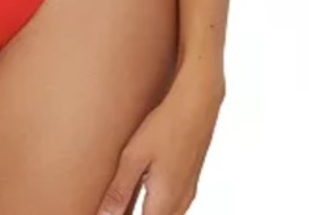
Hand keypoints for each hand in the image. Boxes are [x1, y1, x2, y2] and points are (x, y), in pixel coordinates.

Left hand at [97, 68, 224, 214]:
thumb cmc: (166, 125)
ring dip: (147, 213)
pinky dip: (157, 208)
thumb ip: (119, 190)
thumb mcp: (134, 156)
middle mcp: (181, 203)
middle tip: (115, 208)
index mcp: (165, 202)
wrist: (198, 103)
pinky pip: (173, 207)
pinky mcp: (190, 181)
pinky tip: (144, 192)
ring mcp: (188, 192)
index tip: (110, 213)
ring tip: (126, 203)